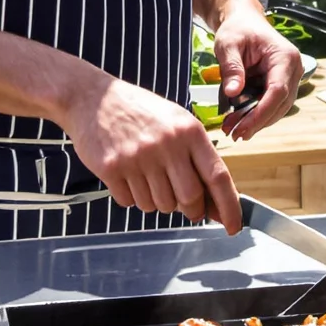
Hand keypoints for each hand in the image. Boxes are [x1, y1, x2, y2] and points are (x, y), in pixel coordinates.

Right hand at [62, 70, 239, 229]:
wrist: (93, 98)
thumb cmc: (141, 112)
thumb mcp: (177, 123)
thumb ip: (197, 158)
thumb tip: (214, 204)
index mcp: (189, 131)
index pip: (218, 177)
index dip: (229, 207)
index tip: (233, 227)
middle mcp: (166, 145)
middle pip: (189, 199)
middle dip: (190, 209)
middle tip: (184, 204)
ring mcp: (137, 157)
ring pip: (158, 205)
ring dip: (157, 201)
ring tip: (148, 176)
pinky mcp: (112, 168)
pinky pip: (131, 203)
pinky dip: (132, 197)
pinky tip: (128, 174)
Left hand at [214, 12, 300, 139]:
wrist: (244, 22)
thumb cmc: (238, 29)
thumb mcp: (228, 45)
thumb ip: (231, 68)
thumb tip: (232, 93)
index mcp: (285, 57)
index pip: (278, 91)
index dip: (261, 113)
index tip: (242, 127)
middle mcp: (294, 70)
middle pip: (280, 104)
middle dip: (256, 121)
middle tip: (233, 133)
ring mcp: (290, 79)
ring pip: (277, 109)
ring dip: (255, 121)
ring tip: (231, 128)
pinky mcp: (281, 85)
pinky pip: (271, 105)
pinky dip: (255, 115)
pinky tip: (237, 120)